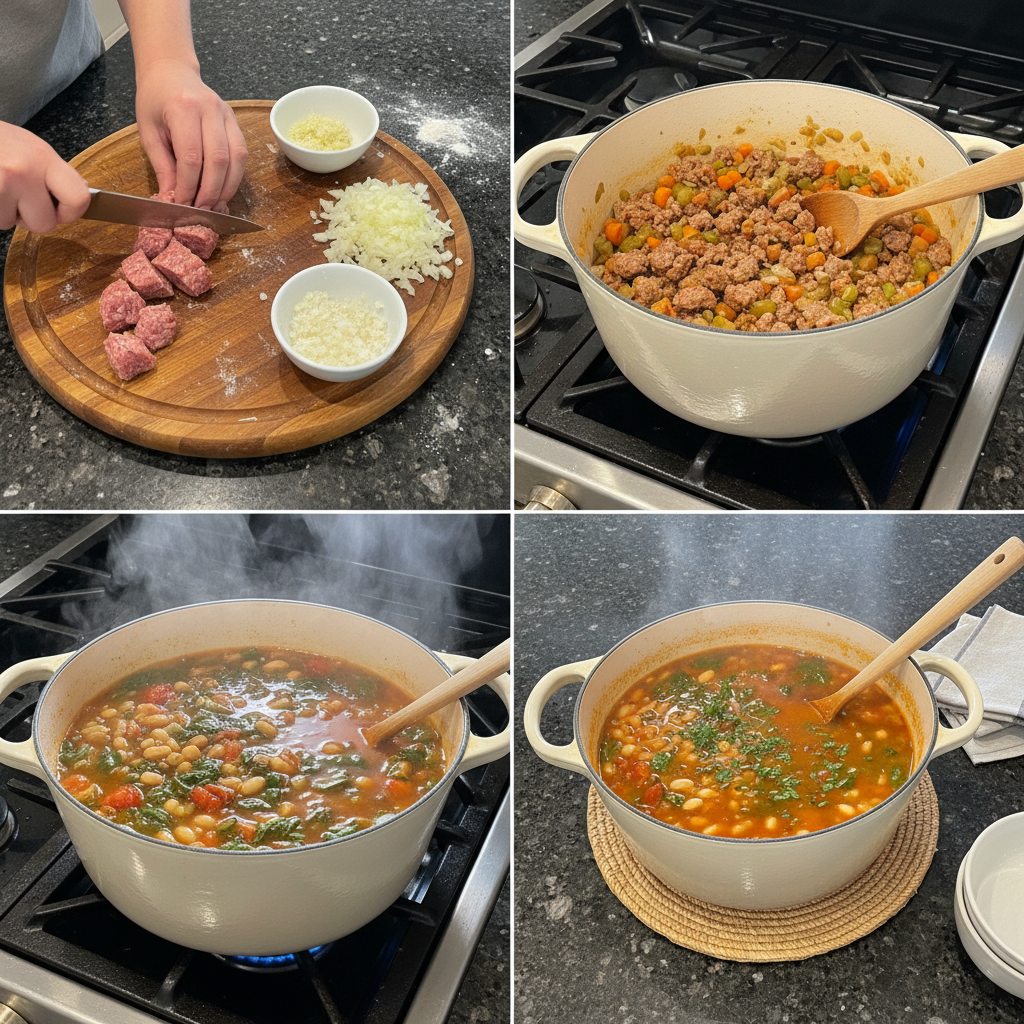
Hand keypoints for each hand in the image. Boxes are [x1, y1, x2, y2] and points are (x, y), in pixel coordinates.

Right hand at [0, 122, 89, 232]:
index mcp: (41, 157)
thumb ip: (52, 172)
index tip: (62, 211)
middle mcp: (23, 171)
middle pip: (45, 224)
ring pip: (11, 224)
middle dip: (30, 217)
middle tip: (16, 197)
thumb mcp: (27, 146)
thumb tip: (77, 194)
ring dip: (3, 210)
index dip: (71, 212)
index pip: (78, 198)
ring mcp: (1, 185)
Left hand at [134, 58, 246, 209]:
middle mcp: (209, 109)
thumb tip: (172, 197)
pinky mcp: (235, 122)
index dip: (188, 186)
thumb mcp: (148, 132)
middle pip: (218, 160)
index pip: (191, 157)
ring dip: (226, 187)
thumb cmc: (155, 100)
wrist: (171, 72)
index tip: (182, 204)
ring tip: (214, 204)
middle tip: (201, 210)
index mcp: (182, 109)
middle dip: (210, 191)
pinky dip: (234, 177)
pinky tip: (223, 189)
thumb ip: (162, 166)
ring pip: (236, 159)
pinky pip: (242, 154)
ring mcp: (226, 114)